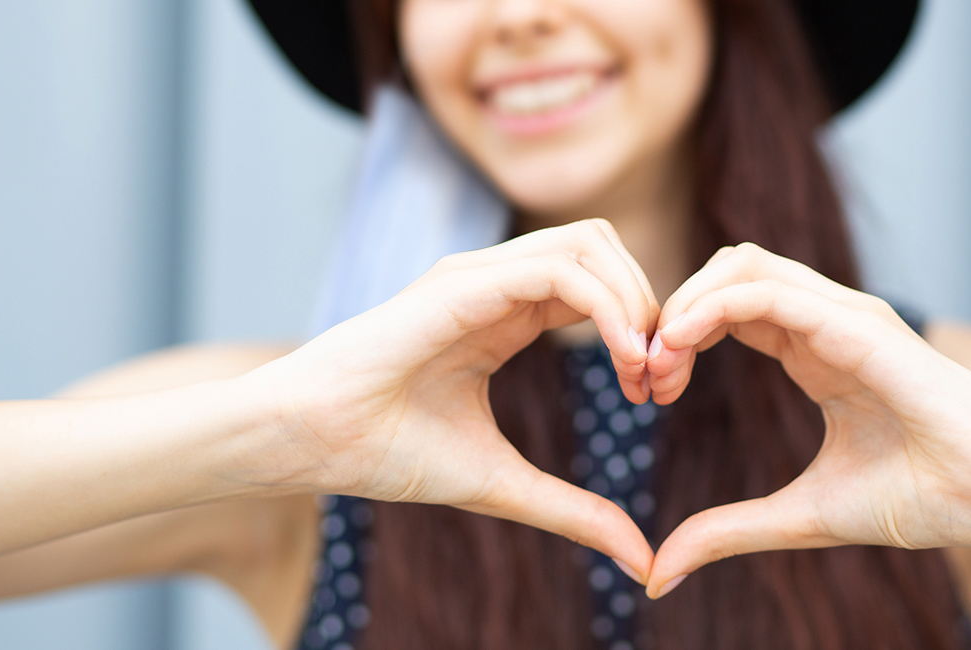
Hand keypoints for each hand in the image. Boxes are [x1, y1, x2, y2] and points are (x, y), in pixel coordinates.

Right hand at [240, 219, 659, 581]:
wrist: (311, 442)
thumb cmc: (388, 454)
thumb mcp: (502, 484)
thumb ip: (573, 509)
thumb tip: (640, 557)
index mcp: (506, 314)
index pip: (599, 284)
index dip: (642, 328)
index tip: (655, 394)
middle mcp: (496, 283)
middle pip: (605, 250)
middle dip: (651, 307)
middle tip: (659, 380)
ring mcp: (478, 276)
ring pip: (590, 243)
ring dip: (635, 300)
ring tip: (642, 369)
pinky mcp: (462, 284)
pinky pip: (559, 268)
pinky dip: (607, 305)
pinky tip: (623, 358)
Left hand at [643, 243, 970, 597]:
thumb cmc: (916, 499)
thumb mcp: (798, 516)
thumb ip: (729, 531)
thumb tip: (659, 572)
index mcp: (811, 350)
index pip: (726, 309)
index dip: (676, 337)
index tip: (648, 388)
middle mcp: (823, 322)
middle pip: (725, 274)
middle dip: (672, 311)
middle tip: (643, 369)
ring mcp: (843, 317)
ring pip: (742, 266)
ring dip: (686, 302)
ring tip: (658, 356)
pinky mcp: (860, 326)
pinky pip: (772, 292)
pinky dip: (715, 306)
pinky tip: (679, 341)